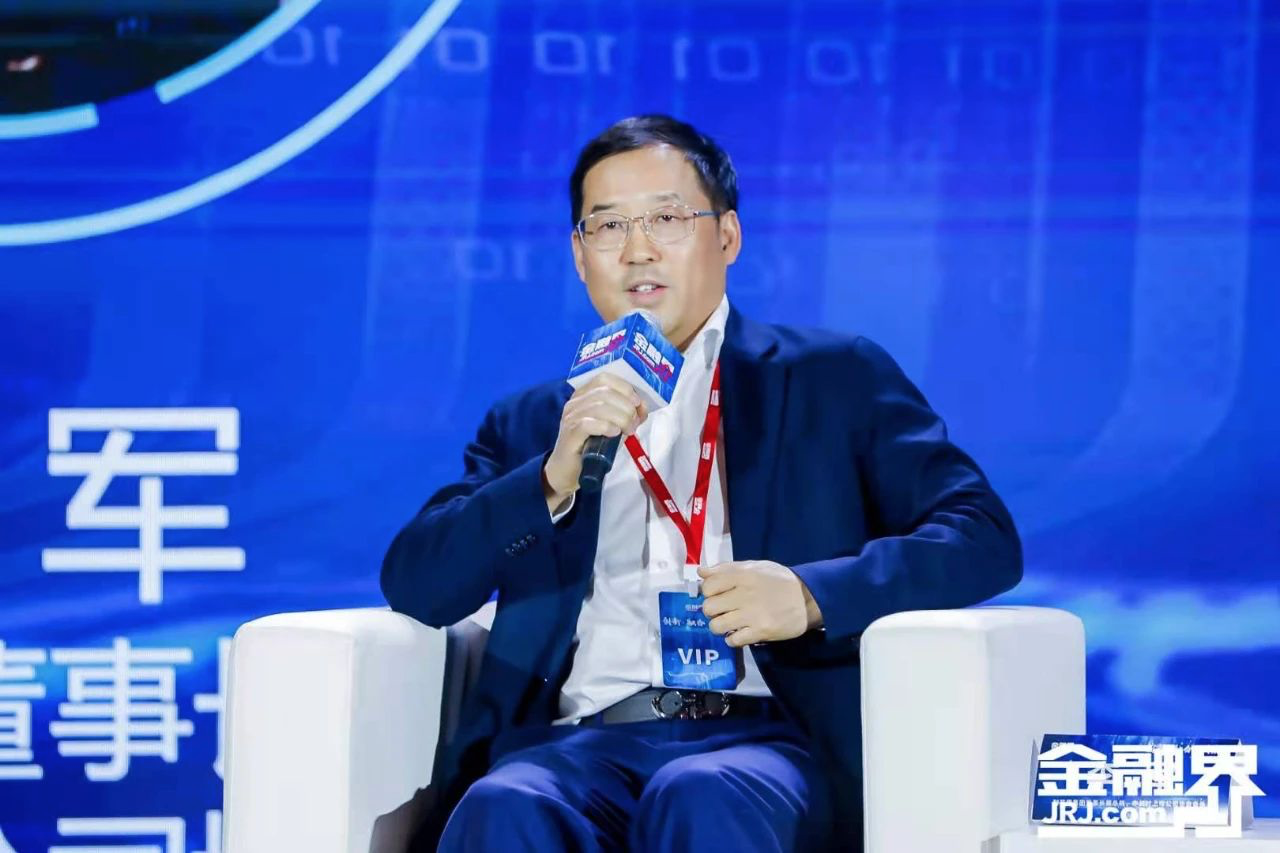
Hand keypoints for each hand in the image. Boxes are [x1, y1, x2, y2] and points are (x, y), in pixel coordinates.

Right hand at [542, 374, 647, 512]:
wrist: (567, 472)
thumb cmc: (591, 447)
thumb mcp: (612, 427)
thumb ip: (626, 415)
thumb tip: (643, 407)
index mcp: (583, 395)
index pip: (604, 378)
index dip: (624, 388)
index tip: (637, 403)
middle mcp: (575, 403)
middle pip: (604, 392)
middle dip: (626, 406)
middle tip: (634, 423)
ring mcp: (570, 417)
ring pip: (599, 407)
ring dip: (620, 418)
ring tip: (628, 431)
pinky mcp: (570, 434)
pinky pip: (588, 423)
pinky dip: (606, 426)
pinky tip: (614, 434)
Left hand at [699, 560, 823, 646]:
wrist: (809, 598)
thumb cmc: (780, 580)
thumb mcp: (755, 567)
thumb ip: (727, 568)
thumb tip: (701, 572)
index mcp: (742, 576)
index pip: (708, 586)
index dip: (708, 591)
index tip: (716, 594)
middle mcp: (744, 595)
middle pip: (708, 608)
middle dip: (712, 610)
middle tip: (723, 610)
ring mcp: (751, 615)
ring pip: (716, 626)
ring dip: (720, 626)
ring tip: (729, 623)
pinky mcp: (760, 632)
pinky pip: (732, 640)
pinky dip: (732, 639)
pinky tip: (740, 633)